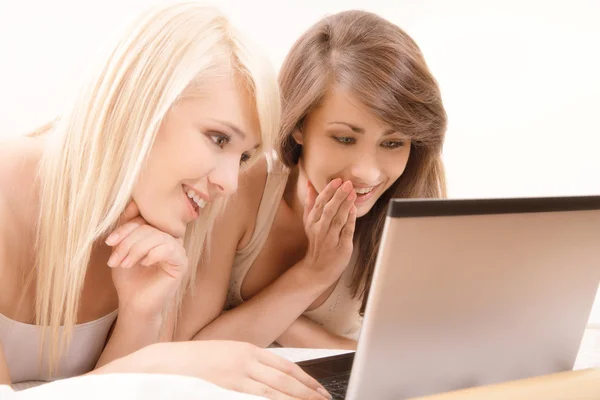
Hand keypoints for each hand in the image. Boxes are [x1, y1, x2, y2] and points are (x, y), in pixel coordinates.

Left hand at [106, 200, 187, 317]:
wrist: (133, 304)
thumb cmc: (128, 277)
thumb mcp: (122, 248)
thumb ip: (127, 228)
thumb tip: (132, 204)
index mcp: (157, 232)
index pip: (144, 219)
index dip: (126, 227)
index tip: (109, 241)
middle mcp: (170, 238)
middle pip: (149, 227)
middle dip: (127, 242)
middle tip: (114, 260)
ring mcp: (178, 249)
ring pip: (156, 237)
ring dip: (135, 250)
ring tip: (124, 264)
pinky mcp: (181, 262)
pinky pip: (168, 248)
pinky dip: (152, 255)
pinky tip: (143, 265)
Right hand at [131, 341, 331, 399]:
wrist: (165, 362)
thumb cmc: (193, 361)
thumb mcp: (225, 355)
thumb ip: (248, 364)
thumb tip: (270, 378)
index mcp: (247, 349)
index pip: (285, 365)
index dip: (305, 378)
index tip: (318, 388)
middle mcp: (247, 359)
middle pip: (285, 378)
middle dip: (308, 391)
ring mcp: (238, 374)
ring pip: (276, 390)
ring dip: (298, 398)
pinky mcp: (228, 386)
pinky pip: (258, 397)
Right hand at [301, 179, 356, 280]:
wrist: (317, 269)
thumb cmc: (316, 242)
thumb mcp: (309, 222)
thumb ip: (310, 203)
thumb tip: (310, 184)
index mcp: (312, 222)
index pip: (319, 203)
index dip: (328, 191)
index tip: (337, 180)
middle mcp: (320, 229)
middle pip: (329, 210)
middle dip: (338, 195)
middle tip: (348, 183)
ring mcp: (330, 239)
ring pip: (338, 219)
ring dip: (345, 205)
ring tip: (352, 193)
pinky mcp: (341, 247)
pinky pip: (347, 231)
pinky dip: (351, 220)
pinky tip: (354, 210)